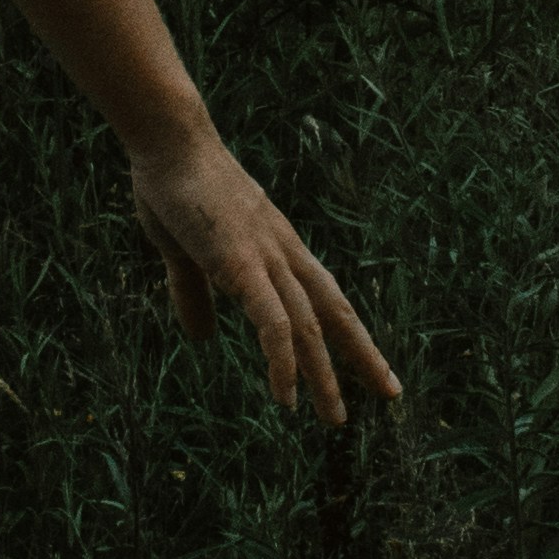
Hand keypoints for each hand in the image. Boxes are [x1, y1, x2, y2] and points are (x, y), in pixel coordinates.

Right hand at [130, 123, 401, 427]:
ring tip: (333, 419)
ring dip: (324, 374)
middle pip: (335, 311)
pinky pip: (272, 322)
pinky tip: (286, 396)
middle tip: (390, 394)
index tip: (370, 361)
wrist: (168, 139)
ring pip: (309, 325)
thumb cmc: (174, 186)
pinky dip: (283, 361)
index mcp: (277, 247)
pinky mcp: (241, 264)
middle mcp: (284, 252)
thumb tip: (203, 337)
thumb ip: (194, 294)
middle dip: (363, 355)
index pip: (325, 296)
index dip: (349, 330)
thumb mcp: (185, 251)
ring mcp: (267, 257)